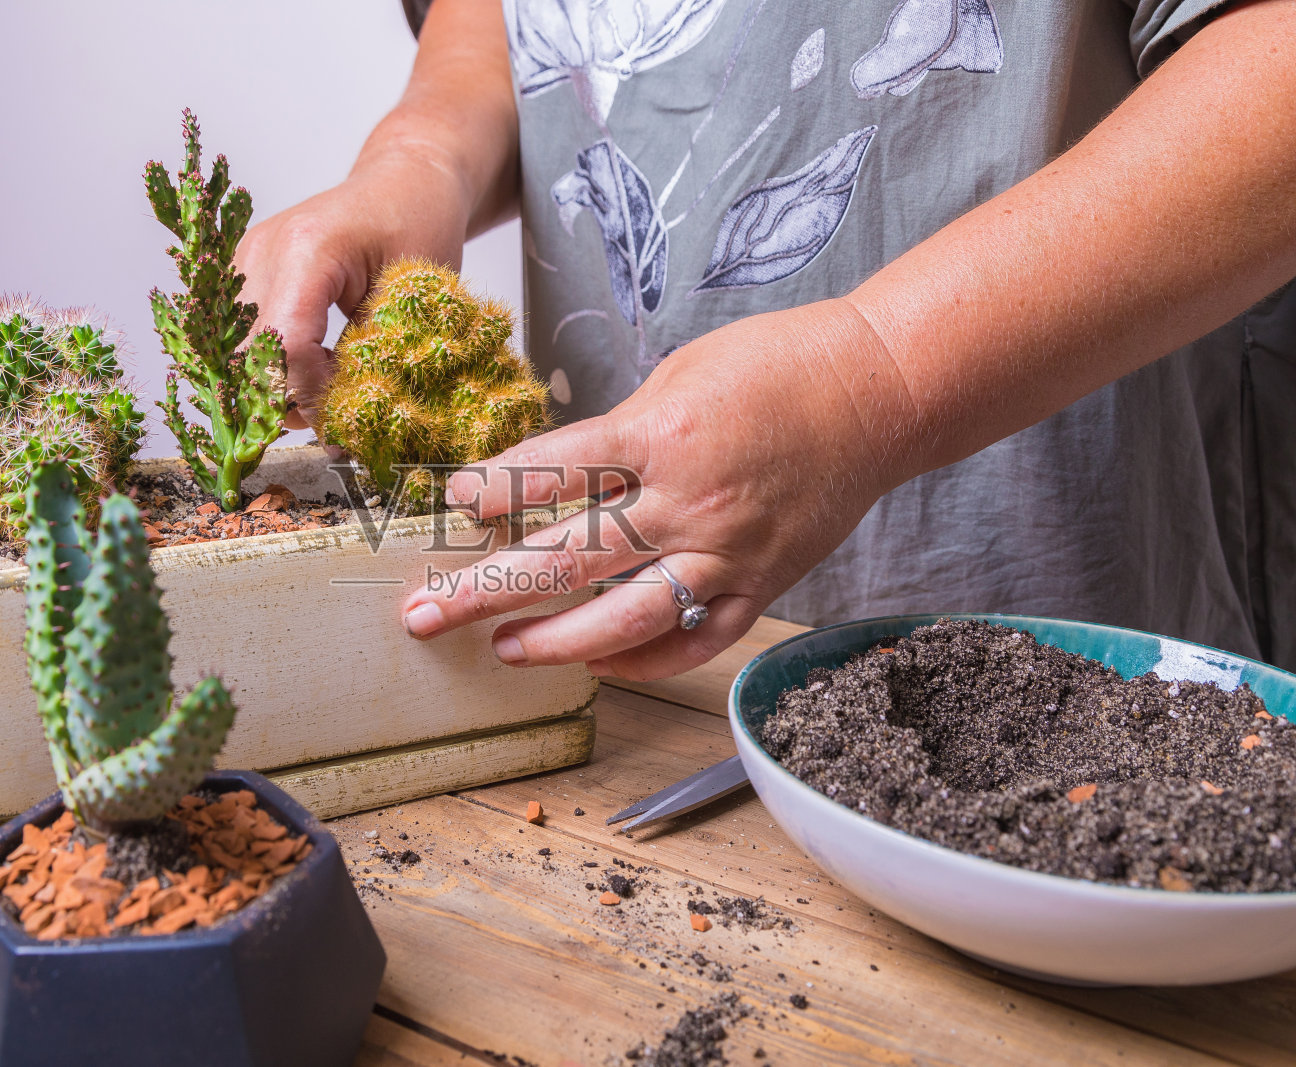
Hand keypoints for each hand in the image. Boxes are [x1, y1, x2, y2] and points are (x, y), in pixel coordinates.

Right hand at [234, 149, 471, 429]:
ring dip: (277, 382)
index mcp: (308, 248)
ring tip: (326, 383)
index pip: (288, 347)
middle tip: (335, 412)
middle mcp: (263, 250)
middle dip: (288, 396)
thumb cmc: (420, 225)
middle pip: (250, 355)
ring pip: (238, 353)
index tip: (345, 421)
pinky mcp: (244, 271)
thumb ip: (372, 358)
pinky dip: (273, 361)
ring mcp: (246, 259)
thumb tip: (342, 425)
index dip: (313, 395)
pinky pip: (243, 335)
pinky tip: (313, 361)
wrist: (403, 180)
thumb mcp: (412, 296)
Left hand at [398, 300, 917, 679]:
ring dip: (555, 642)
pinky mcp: (762, 584)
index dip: (491, 493)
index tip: (450, 505)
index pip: (551, 475)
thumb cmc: (775, 365)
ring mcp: (727, 553)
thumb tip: (556, 478)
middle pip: (566, 559)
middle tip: (426, 615)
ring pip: (624, 617)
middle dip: (485, 591)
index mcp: (660, 435)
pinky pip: (693, 642)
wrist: (879, 390)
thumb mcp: (676, 375)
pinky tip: (597, 665)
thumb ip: (617, 433)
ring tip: (503, 651)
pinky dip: (643, 661)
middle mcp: (688, 503)